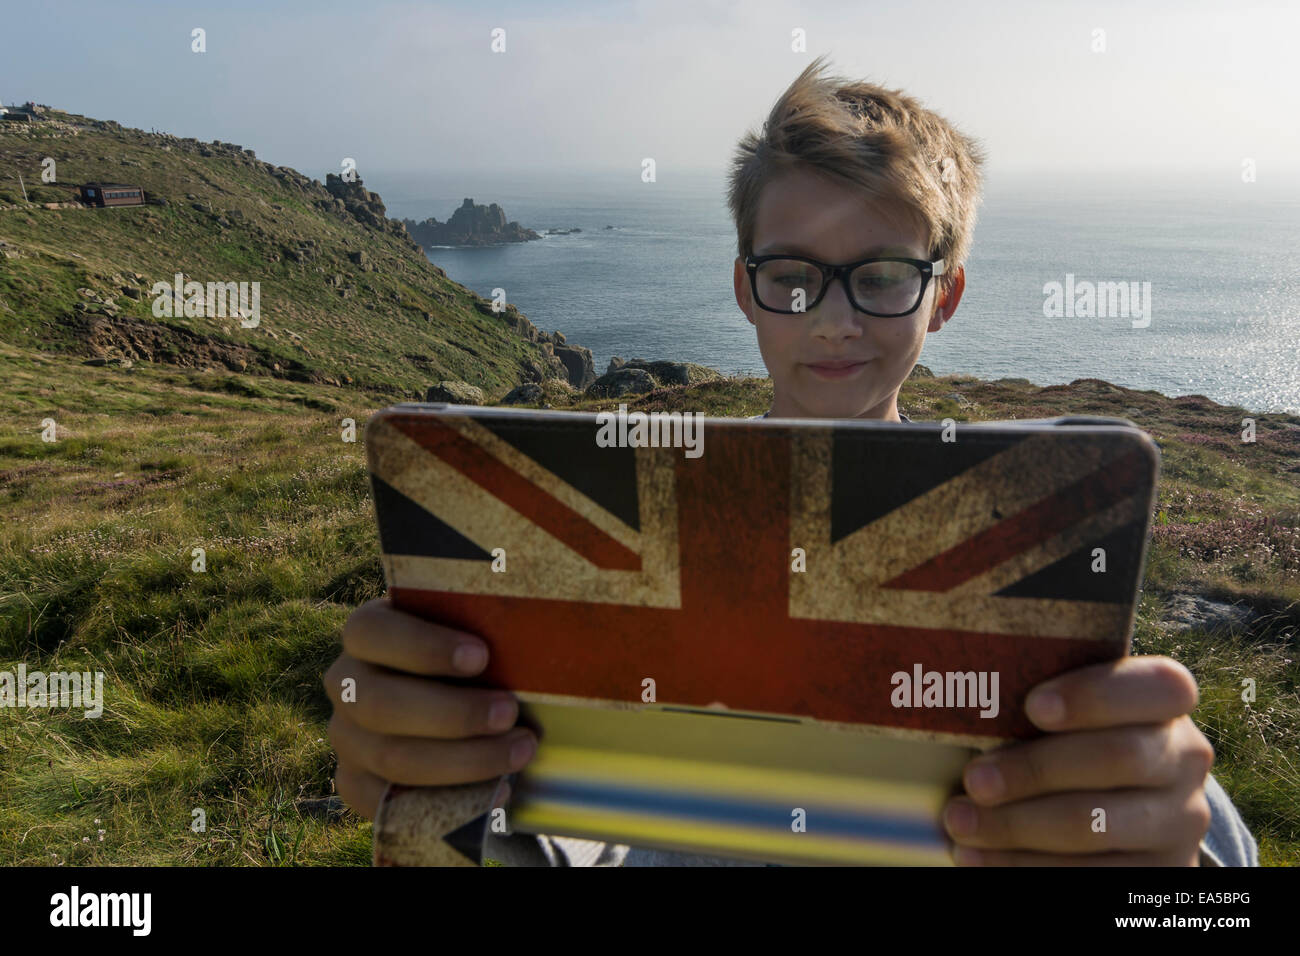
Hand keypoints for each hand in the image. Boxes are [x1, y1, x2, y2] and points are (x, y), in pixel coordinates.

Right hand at [323, 596, 537, 818]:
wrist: (465, 705)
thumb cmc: (477, 654)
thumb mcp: (479, 628)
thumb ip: (496, 621)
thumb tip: (532, 633)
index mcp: (366, 631)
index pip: (373, 632)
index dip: (423, 646)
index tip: (481, 656)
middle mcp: (346, 683)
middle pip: (381, 704)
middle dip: (453, 713)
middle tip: (510, 712)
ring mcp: (346, 736)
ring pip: (391, 758)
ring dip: (463, 760)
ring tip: (520, 750)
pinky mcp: (356, 783)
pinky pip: (389, 804)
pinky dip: (446, 802)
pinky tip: (497, 791)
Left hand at [942, 655, 1214, 865]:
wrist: (1118, 802)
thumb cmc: (1070, 736)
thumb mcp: (1068, 711)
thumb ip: (1039, 701)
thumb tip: (964, 697)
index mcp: (1167, 701)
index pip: (1158, 685)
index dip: (1096, 695)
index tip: (1033, 706)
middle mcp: (1184, 758)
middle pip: (1119, 757)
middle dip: (1035, 769)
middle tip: (974, 780)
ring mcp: (1180, 819)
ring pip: (1097, 823)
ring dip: (1016, 826)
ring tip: (960, 822)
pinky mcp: (1161, 870)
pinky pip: (1090, 874)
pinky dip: (1023, 865)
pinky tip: (978, 857)